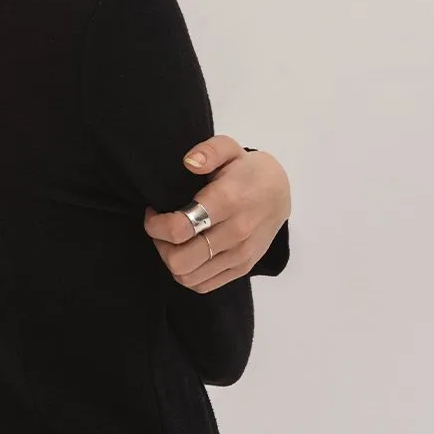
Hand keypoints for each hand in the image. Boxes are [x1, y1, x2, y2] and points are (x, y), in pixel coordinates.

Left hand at [143, 136, 290, 292]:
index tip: (153, 210)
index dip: (155, 224)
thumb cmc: (247, 169)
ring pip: (188, 277)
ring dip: (171, 260)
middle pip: (180, 260)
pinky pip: (203, 285)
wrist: (280, 193)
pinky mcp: (242, 268)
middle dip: (160, 245)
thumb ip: (208, 151)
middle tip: (160, 227)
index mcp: (227, 201)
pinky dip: (187, 273)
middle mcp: (234, 233)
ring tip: (173, 239)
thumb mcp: (229, 148)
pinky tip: (187, 251)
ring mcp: (239, 255)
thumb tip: (189, 162)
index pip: (180, 228)